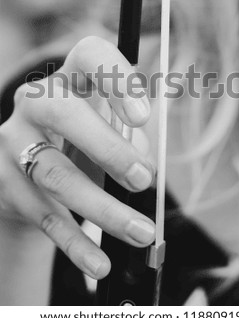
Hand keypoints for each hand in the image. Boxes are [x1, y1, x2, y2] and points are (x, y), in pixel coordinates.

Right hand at [0, 36, 154, 280]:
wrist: (31, 163)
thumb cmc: (84, 136)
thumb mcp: (108, 124)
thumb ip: (131, 137)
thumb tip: (145, 168)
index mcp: (71, 76)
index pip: (90, 55)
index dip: (116, 79)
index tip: (143, 117)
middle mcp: (35, 100)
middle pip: (63, 113)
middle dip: (107, 148)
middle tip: (145, 180)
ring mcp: (13, 140)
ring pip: (54, 174)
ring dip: (102, 207)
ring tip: (140, 230)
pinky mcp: (3, 180)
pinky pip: (42, 214)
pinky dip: (75, 242)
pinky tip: (100, 262)